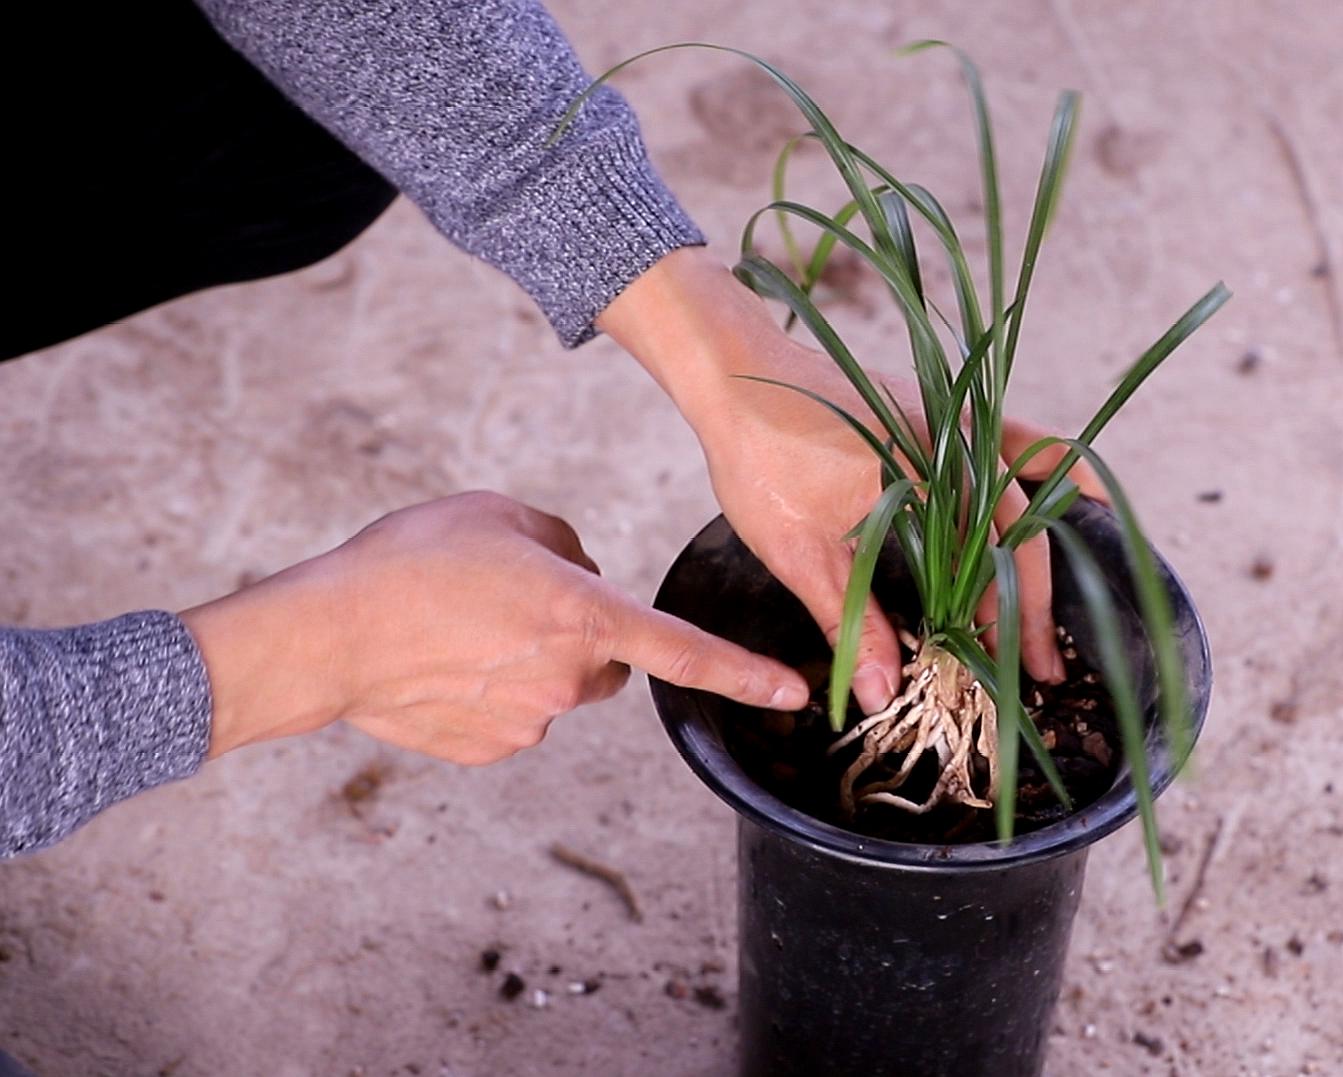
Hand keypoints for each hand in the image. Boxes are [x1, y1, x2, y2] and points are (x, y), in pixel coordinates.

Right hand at [181, 491, 807, 762]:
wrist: (326, 636)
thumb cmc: (410, 562)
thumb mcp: (498, 515)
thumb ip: (564, 541)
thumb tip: (580, 569)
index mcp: (584, 615)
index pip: (686, 649)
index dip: (746, 673)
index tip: (794, 693)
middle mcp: (569, 678)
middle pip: (611, 664)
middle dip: (586, 640)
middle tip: (517, 604)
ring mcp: (532, 722)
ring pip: (560, 691)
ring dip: (535, 666)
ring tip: (465, 631)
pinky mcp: (493, 750)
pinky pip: (515, 717)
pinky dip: (492, 696)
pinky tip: (443, 667)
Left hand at [598, 248, 1103, 715]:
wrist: (737, 371)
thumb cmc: (758, 456)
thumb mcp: (797, 552)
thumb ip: (850, 621)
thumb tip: (883, 692)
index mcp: (925, 476)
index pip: (988, 562)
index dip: (1006, 622)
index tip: (1010, 672)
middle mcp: (956, 442)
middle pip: (1019, 533)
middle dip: (1035, 605)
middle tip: (1039, 669)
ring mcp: (959, 420)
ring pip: (1030, 489)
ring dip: (1043, 551)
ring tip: (1058, 606)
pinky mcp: (947, 411)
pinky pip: (1020, 439)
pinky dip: (1052, 470)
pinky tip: (1083, 493)